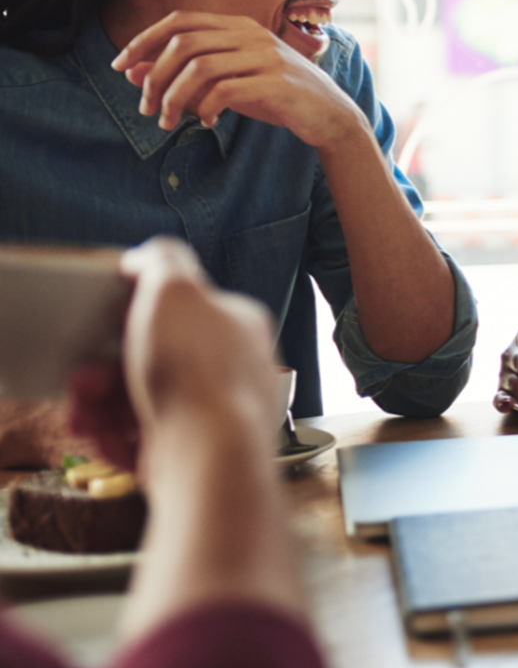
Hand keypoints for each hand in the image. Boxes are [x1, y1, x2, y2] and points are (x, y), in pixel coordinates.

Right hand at [68, 238, 278, 470]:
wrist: (209, 458)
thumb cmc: (198, 372)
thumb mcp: (176, 290)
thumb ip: (162, 261)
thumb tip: (146, 258)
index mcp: (238, 323)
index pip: (181, 307)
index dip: (133, 313)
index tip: (105, 322)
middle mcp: (233, 367)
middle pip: (152, 357)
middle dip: (105, 368)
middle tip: (81, 380)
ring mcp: (215, 411)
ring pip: (140, 399)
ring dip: (100, 404)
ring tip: (83, 414)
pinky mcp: (193, 449)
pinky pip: (140, 438)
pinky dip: (114, 437)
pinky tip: (103, 439)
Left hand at [110, 11, 365, 149]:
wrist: (329, 115)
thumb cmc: (275, 97)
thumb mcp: (227, 84)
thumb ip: (185, 76)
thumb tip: (132, 73)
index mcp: (238, 26)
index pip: (179, 21)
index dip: (143, 40)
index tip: (119, 67)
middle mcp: (251, 34)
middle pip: (183, 43)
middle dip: (154, 76)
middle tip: (145, 106)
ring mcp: (267, 55)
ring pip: (199, 67)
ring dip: (174, 97)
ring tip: (168, 121)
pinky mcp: (278, 81)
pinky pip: (226, 90)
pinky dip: (207, 107)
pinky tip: (206, 122)